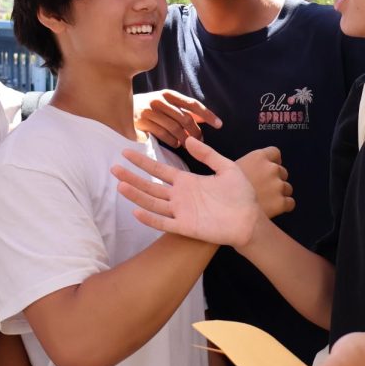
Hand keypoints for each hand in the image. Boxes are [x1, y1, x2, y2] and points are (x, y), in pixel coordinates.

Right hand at [112, 136, 259, 247]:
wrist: (250, 220)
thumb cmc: (241, 195)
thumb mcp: (226, 168)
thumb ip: (207, 154)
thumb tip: (188, 138)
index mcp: (187, 182)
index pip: (159, 169)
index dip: (143, 162)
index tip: (126, 153)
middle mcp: (179, 197)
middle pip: (150, 186)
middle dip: (132, 177)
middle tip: (114, 168)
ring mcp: (181, 212)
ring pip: (152, 203)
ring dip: (136, 195)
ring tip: (120, 185)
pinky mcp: (185, 227)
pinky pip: (163, 223)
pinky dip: (150, 219)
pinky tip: (136, 212)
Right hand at [133, 90, 221, 147]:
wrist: (120, 110)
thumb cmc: (148, 109)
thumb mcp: (165, 104)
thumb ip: (183, 109)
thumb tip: (204, 118)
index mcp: (168, 94)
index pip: (193, 104)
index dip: (207, 115)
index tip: (219, 125)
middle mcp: (160, 101)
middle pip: (185, 118)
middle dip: (196, 131)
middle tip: (200, 140)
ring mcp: (150, 111)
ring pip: (175, 128)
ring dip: (185, 139)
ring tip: (188, 144)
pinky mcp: (143, 123)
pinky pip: (163, 135)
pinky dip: (172, 141)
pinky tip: (176, 144)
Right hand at [234, 147, 293, 218]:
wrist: (227, 210)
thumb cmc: (224, 190)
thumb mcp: (232, 169)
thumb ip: (249, 165)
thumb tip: (255, 169)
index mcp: (259, 157)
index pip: (275, 153)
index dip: (273, 161)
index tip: (267, 169)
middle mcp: (272, 168)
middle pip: (282, 171)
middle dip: (275, 179)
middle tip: (263, 188)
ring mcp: (278, 185)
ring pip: (287, 188)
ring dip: (280, 193)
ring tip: (266, 200)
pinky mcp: (281, 202)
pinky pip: (290, 202)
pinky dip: (284, 205)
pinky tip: (273, 209)